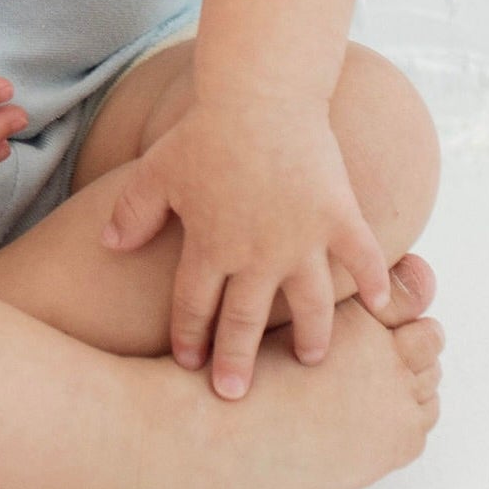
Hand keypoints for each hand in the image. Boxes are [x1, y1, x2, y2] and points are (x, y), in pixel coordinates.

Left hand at [100, 98, 390, 395]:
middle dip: (236, 362)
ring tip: (312, 360)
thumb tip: (108, 245)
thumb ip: (132, 212)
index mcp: (210, 247)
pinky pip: (363, 258)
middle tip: (234, 394)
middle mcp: (256, 255)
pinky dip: (376, 282)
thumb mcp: (155, 171)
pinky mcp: (338, 216)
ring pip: (307, 306)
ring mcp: (301, 239)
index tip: (190, 366)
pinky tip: (381, 306)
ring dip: (309, 337)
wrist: (259, 93)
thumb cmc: (205, 130)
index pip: (193, 308)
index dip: (189, 339)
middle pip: (243, 321)